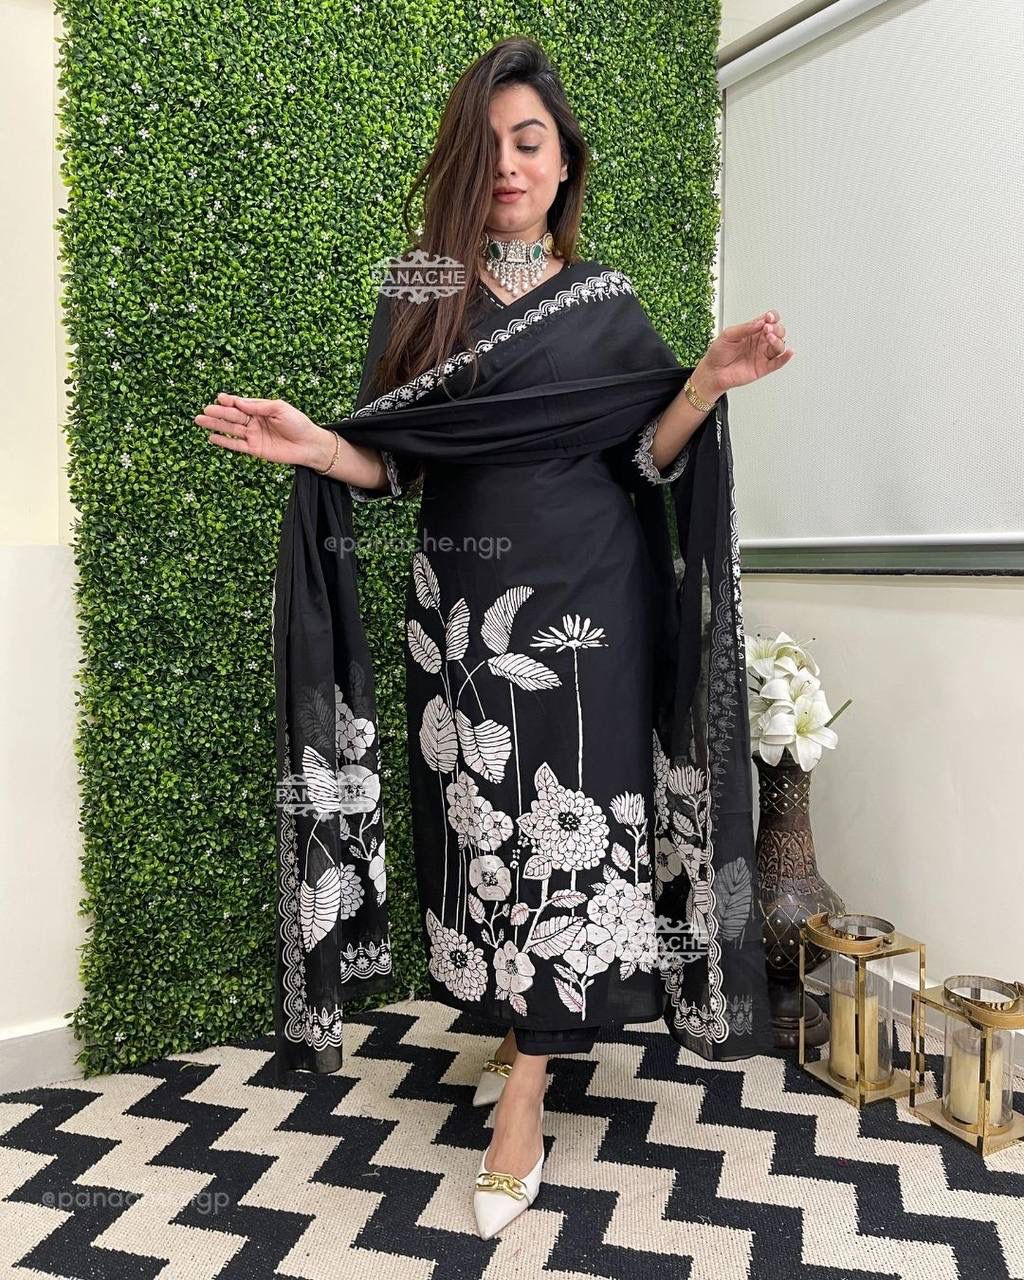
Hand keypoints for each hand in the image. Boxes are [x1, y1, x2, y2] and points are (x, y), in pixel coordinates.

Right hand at [194, 393, 327, 467]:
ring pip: (231, 430)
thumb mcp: (280, 408)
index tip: (219, 397)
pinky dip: (224, 442)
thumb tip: (239, 402)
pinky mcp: (255, 450)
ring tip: (200, 421)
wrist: (310, 445)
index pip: (241, 404)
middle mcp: (255, 422)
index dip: (230, 401)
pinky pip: (236, 446)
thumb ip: (259, 406)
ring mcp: (254, 436)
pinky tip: (212, 438)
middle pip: (232, 416)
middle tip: (204, 410)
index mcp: (261, 409)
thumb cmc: (298, 423)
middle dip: (218, 413)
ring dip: (216, 425)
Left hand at [698, 311, 793, 395]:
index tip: (768, 317)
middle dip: (776, 328)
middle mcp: (760, 342)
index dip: (772, 317)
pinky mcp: (763, 367)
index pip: (769, 320)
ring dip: (778, 340)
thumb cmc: (718, 353)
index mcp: (753, 331)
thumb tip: (760, 322)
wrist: (712, 372)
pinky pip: (778, 362)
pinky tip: (789, 352)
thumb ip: (745, 328)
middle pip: (778, 331)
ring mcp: (762, 354)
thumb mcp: (728, 334)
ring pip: (779, 346)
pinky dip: (785, 358)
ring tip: (769, 338)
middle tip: (766, 329)